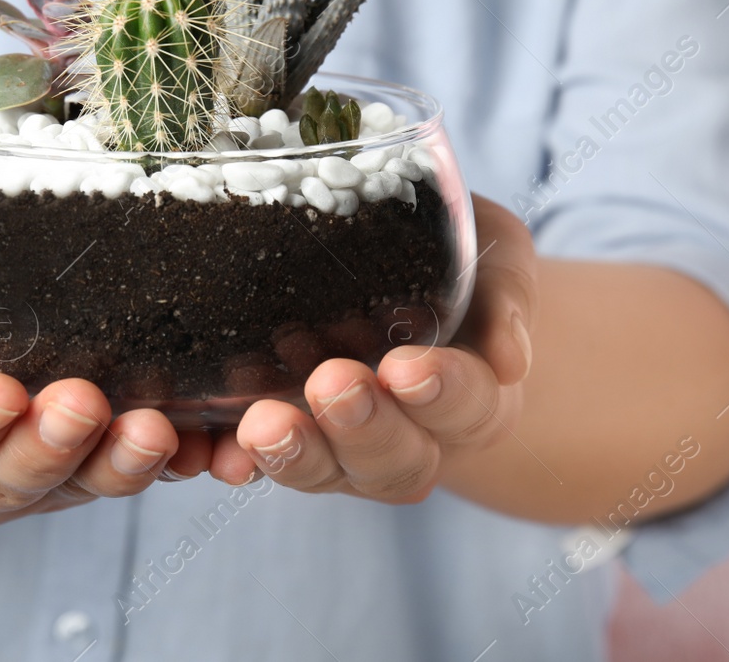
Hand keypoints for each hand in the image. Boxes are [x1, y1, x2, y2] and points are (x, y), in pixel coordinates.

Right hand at [0, 221, 212, 528]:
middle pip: (5, 480)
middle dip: (48, 449)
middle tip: (83, 404)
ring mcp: (35, 470)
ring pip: (77, 486)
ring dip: (118, 466)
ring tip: (156, 431)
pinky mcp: (94, 458)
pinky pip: (137, 471)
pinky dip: (181, 464)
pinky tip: (214, 449)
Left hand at [213, 194, 535, 500]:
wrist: (403, 274)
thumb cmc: (458, 262)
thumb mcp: (494, 255)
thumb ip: (506, 294)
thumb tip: (509, 359)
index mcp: (474, 396)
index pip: (469, 406)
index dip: (442, 393)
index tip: (408, 366)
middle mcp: (414, 437)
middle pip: (397, 460)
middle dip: (364, 428)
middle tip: (332, 384)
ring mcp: (345, 447)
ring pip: (327, 472)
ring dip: (297, 453)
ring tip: (262, 425)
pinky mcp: (288, 438)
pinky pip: (261, 465)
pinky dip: (238, 464)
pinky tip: (218, 455)